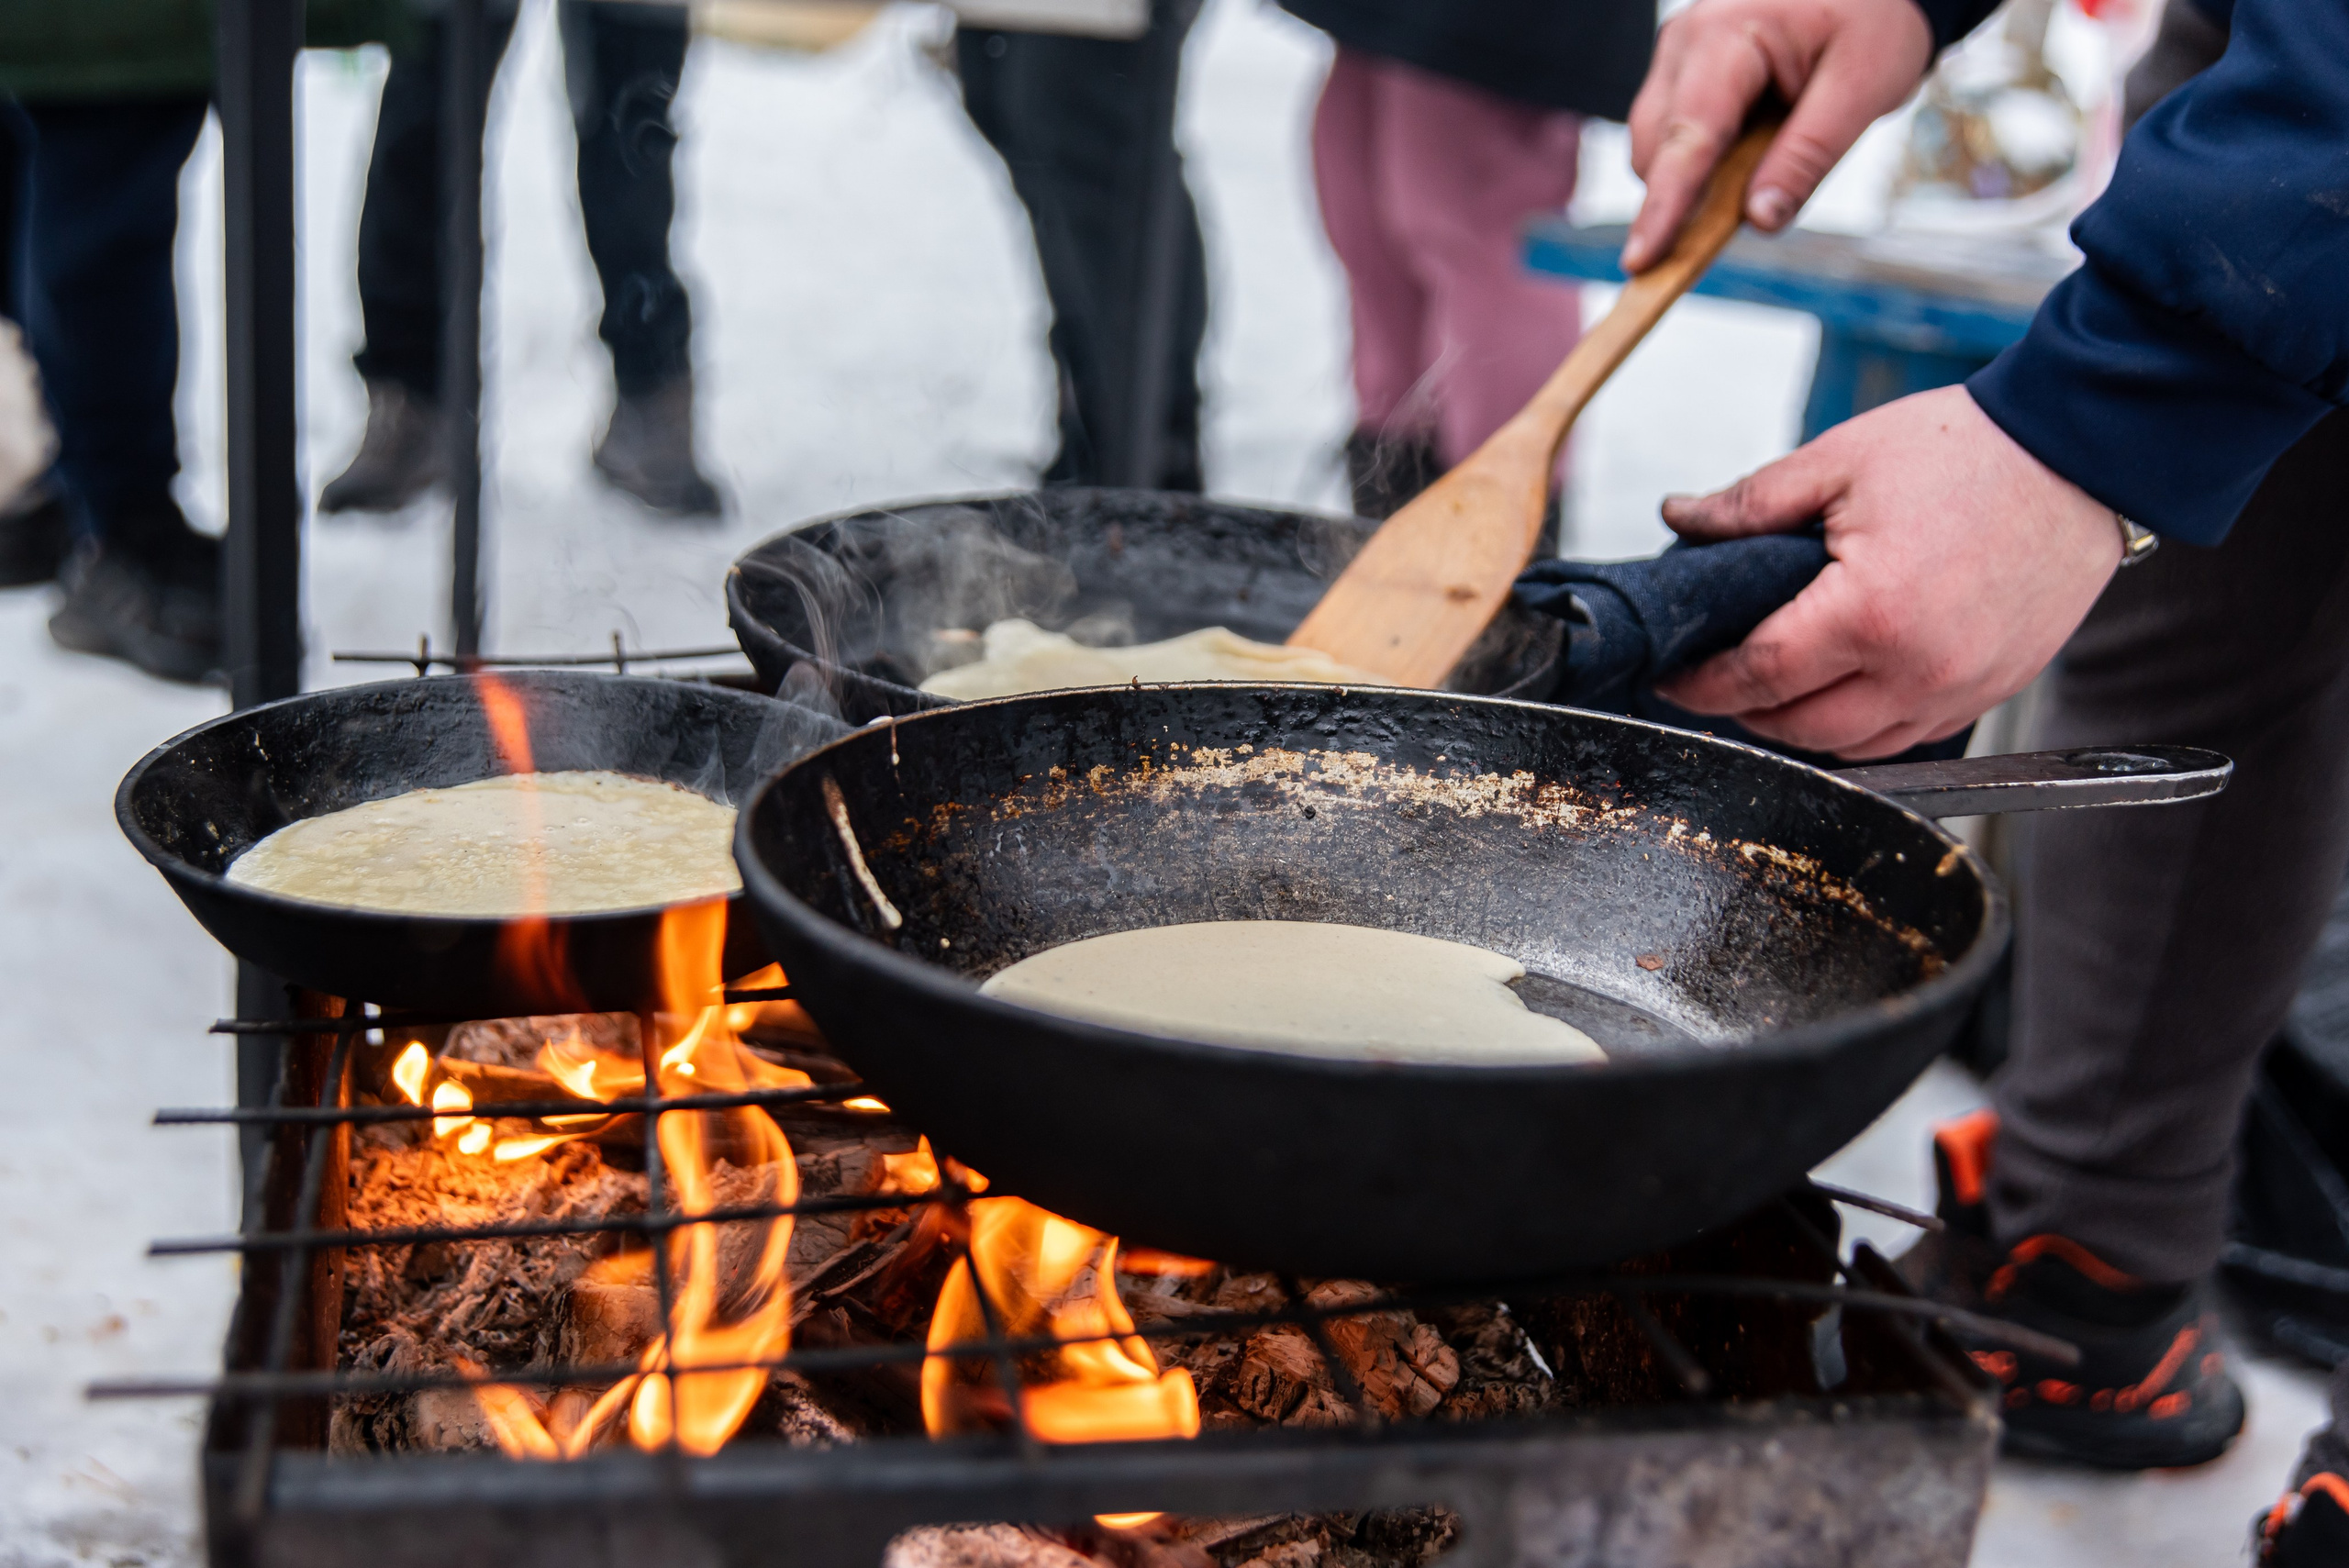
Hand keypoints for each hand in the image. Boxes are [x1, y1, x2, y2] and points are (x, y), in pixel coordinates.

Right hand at [1622, 0, 1933, 272]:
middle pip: (1657, 147)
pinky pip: (1673, 131)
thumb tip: (1759, 219)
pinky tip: (1750, 144)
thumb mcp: (1861, 89)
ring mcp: (1679, 52)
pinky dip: (1702, 158)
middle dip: (1683, 195)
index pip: (1687, 137)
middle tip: (1748, 212)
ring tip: (1766, 156)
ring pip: (1657, 144)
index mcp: (1727, 33)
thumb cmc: (1874, 20)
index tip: (1641, 259)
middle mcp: (1686, 39)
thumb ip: (1808, 156)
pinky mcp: (1683, 68)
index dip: (1664, 205)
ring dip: (1695, 175)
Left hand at [1653, 386, 2122, 758]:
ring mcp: (1963, 689)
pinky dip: (1862, 728)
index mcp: (1870, 612)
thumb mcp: (1841, 460)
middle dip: (1743, 711)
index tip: (1672, 676)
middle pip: (1799, 728)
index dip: (1704, 683)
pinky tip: (1839, 692)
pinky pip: (1909, 739)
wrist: (2082, 454)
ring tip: (1770, 687)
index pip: (1759, 675)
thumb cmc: (1968, 450)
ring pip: (1854, 748)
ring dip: (1801, 727)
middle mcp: (1919, 669)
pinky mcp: (1995, 691)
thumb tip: (1679, 520)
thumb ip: (1749, 503)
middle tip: (1713, 679)